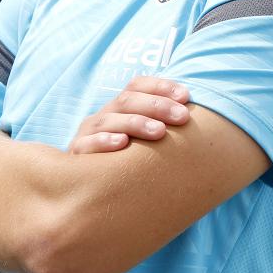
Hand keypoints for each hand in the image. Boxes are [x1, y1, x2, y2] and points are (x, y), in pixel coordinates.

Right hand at [69, 76, 190, 153]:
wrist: (88, 187)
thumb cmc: (129, 160)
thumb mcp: (144, 140)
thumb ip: (163, 126)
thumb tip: (195, 118)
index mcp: (120, 107)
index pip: (138, 85)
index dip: (161, 86)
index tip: (186, 96)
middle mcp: (104, 115)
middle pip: (127, 100)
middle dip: (157, 106)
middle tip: (182, 117)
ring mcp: (87, 133)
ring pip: (109, 120)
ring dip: (136, 123)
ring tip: (160, 131)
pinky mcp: (76, 154)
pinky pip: (87, 144)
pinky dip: (104, 141)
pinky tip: (122, 143)